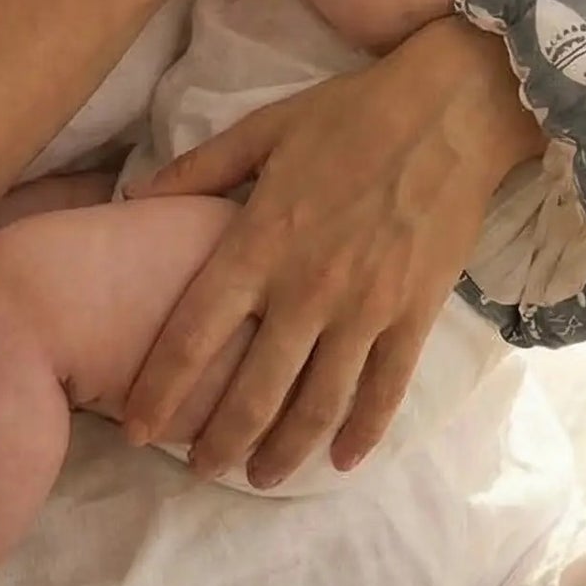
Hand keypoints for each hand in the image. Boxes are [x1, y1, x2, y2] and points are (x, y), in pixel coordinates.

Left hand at [119, 18, 542, 487]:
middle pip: (251, 392)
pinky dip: (360, 435)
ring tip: (258, 477)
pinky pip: (384, 392)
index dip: (160, 389)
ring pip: (315, 407)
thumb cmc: (351, 112)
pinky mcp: (415, 316)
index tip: (137, 427)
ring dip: (282, 453)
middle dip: (218, 443)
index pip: (193, 334)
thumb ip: (200, 168)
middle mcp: (307, 288)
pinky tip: (339, 461)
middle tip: (198, 469)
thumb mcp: (265, 127)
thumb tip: (135, 197)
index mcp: (260, 241)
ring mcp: (365, 309)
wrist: (450, 108)